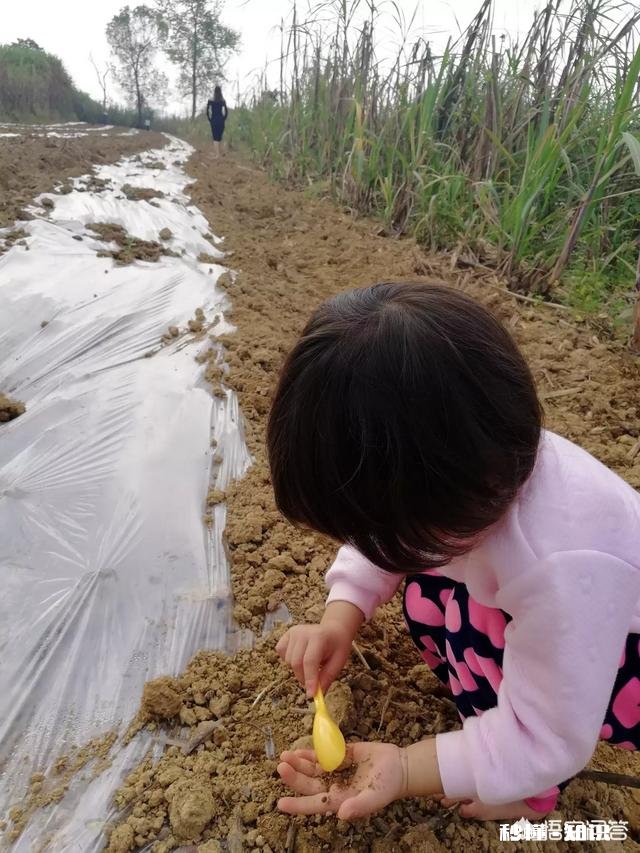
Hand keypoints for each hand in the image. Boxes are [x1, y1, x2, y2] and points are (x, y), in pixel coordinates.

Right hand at [276, 621, 352, 697]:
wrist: (334, 630)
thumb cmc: (337, 646)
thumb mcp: (338, 662)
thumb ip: (327, 677)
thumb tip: (317, 694)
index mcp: (319, 636)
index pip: (310, 661)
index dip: (309, 679)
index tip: (311, 695)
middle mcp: (303, 632)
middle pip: (296, 662)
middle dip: (303, 678)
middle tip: (313, 684)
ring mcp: (293, 632)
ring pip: (288, 661)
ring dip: (297, 670)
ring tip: (310, 666)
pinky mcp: (287, 634)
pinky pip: (281, 652)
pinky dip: (288, 660)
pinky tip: (300, 657)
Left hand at [277, 742, 407, 819]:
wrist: (399, 766)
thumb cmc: (388, 786)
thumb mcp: (375, 797)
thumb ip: (360, 806)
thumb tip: (341, 814)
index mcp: (340, 799)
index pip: (315, 804)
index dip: (297, 805)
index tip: (280, 803)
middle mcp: (334, 786)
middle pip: (309, 784)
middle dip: (294, 777)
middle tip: (281, 767)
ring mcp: (335, 771)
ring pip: (312, 769)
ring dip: (298, 763)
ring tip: (285, 756)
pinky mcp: (339, 756)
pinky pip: (321, 756)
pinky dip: (310, 754)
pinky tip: (299, 751)